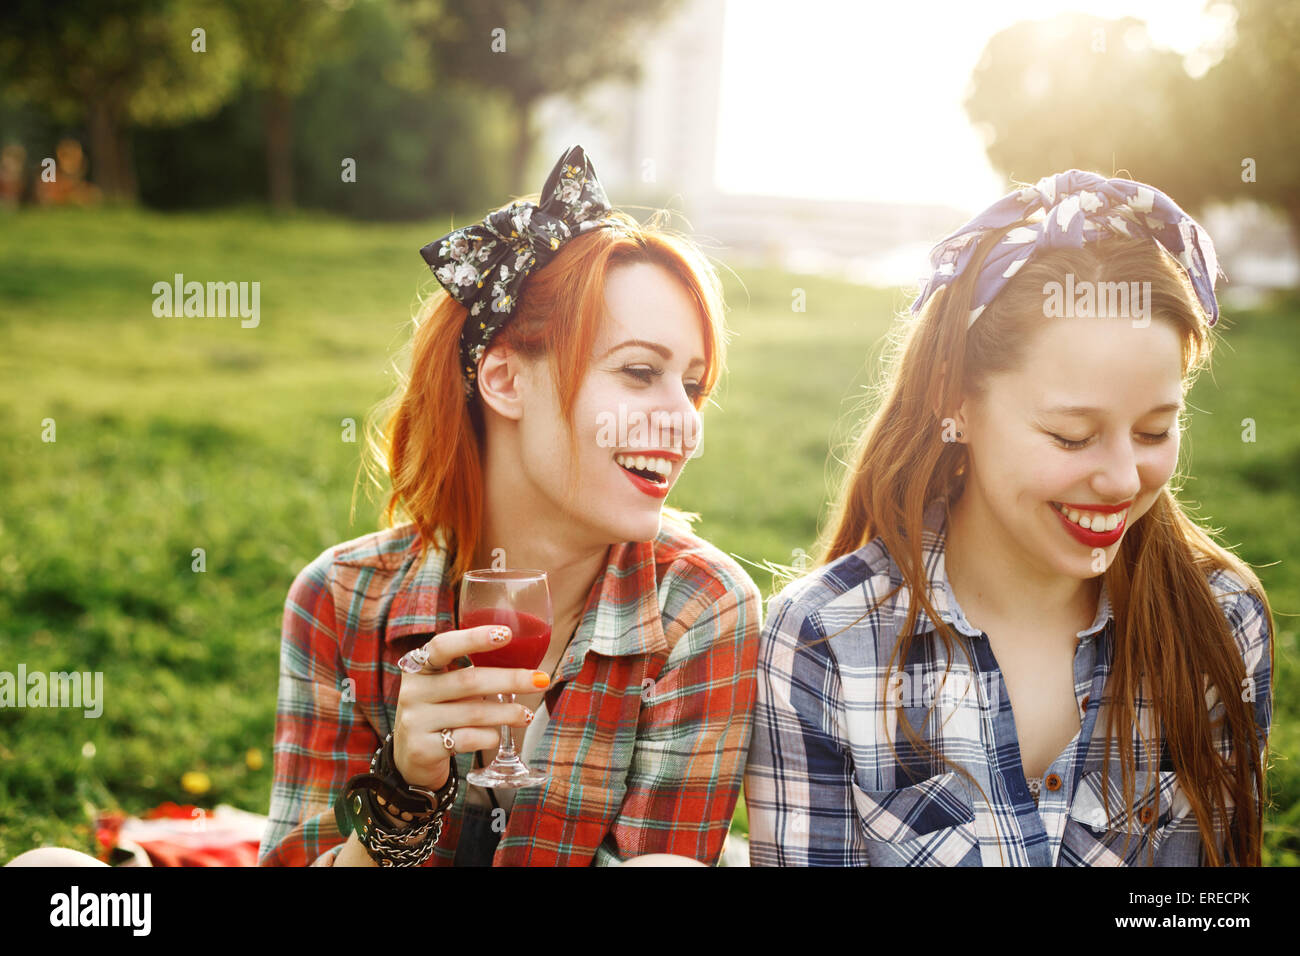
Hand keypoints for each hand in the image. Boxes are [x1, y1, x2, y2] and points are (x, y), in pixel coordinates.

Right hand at [393, 625, 548, 790]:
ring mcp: (415, 720)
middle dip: (510, 679)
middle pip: (469, 680)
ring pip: (473, 712)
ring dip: (507, 712)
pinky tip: (497, 735)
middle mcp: (413, 691)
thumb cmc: (440, 711)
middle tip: (540, 680)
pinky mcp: (423, 748)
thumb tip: (525, 664)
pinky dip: (489, 737)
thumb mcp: (445, 687)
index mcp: (419, 666)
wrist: (412, 757)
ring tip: (526, 715)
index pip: (443, 645)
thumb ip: (470, 672)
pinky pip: (467, 739)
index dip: (474, 638)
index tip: (507, 634)